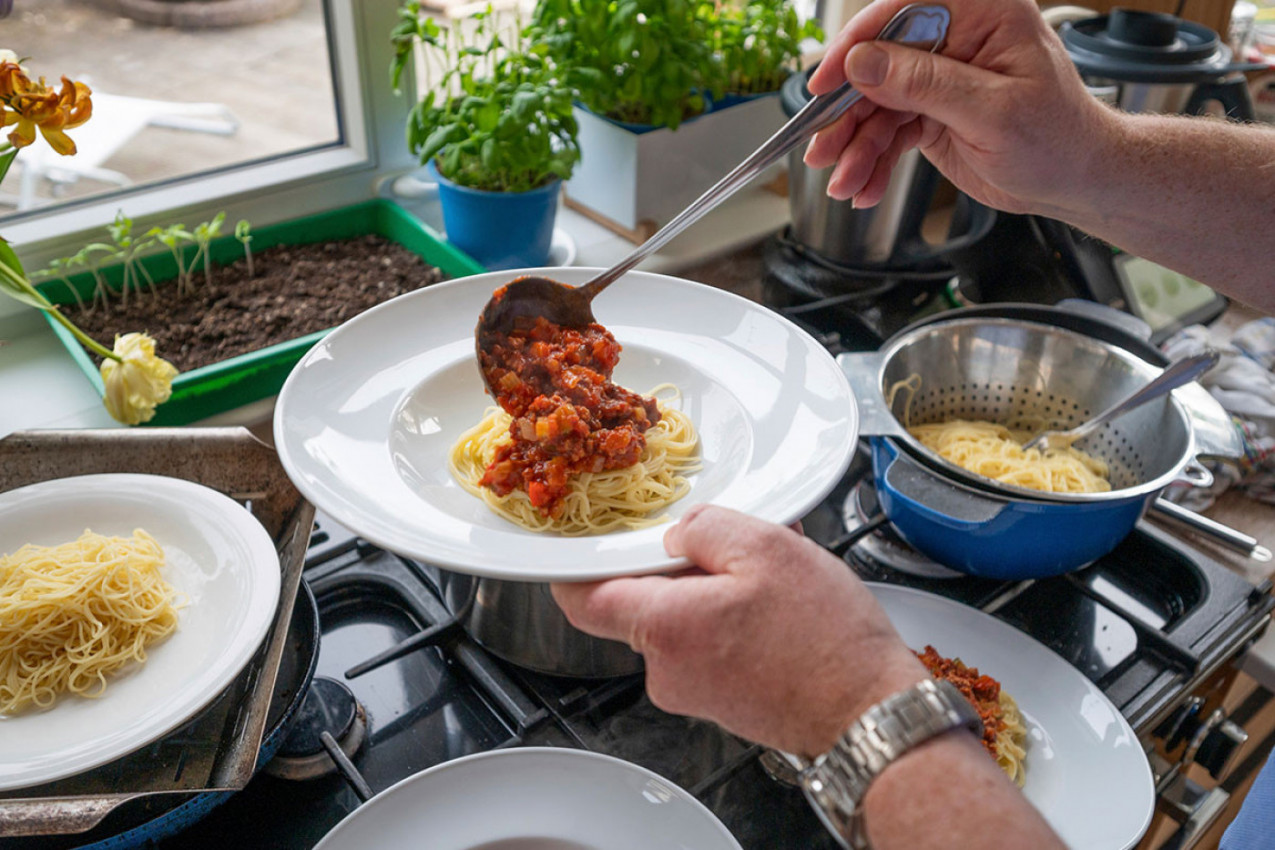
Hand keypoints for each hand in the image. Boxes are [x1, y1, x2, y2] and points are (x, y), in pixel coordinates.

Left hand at [551, 505, 926, 756]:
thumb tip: (678, 534)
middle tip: (731, 545)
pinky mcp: (722, 701)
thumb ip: (705, 528)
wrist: (871, 712)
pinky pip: (711, 644)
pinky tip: (779, 605)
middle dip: (681, 567)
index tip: (579, 542)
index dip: (574, 565)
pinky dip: (734, 619)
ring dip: (717, 591)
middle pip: (642, 602)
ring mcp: (694, 693)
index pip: (582, 599)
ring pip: (683, 621)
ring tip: (772, 577)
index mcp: (666, 628)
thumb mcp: (767, 548)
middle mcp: (668, 671)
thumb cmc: (826, 641)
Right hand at [804, 0, 1115, 216]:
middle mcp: (956, 39)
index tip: (827, 82)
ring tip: (845, 182)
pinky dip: (873, 162)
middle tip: (824, 149)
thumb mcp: (992, 112)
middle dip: (848, 113)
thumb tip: (865, 62)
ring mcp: (940, 77)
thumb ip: (925, 84)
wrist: (1077, 181)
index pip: (902, 12)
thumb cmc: (1060, 139)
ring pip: (876, 104)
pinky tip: (865, 187)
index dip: (857, 45)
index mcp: (982, 13)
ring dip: (855, 147)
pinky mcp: (931, 112)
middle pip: (877, 64)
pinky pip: (887, 132)